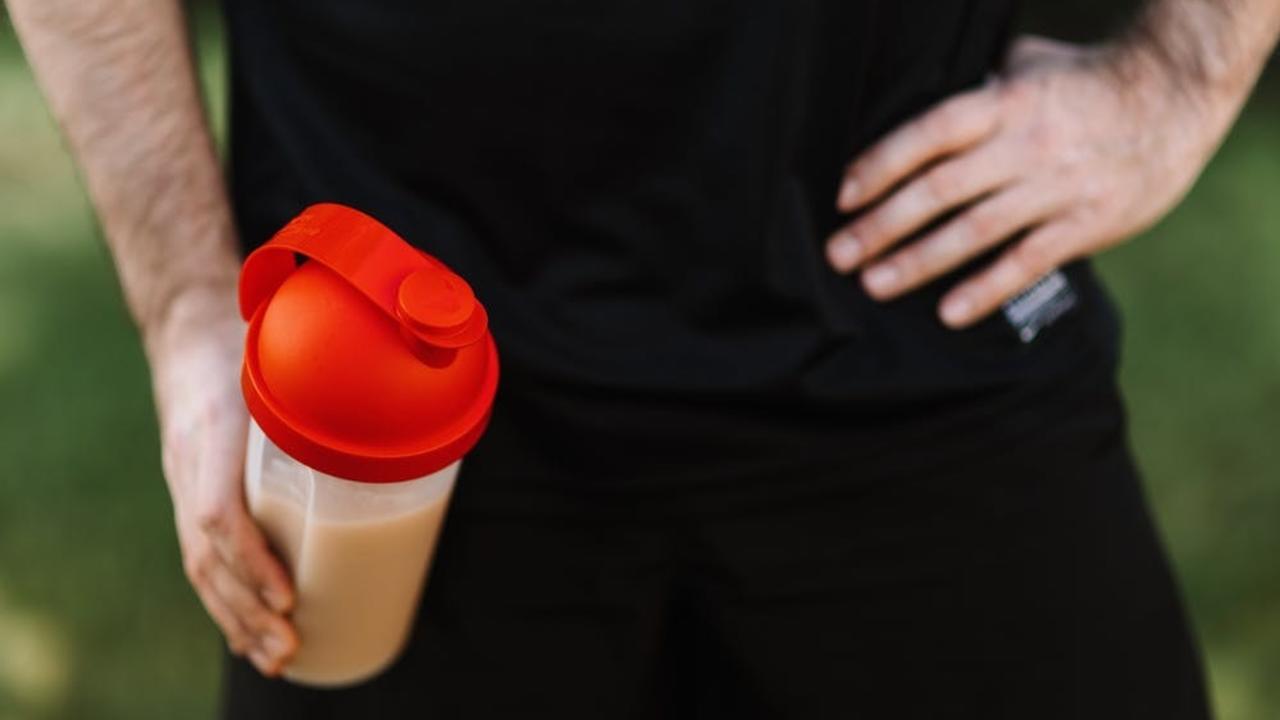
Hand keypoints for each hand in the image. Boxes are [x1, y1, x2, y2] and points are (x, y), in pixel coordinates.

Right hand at [145, 285, 298, 675]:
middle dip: (249, 609)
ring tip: (276, 659)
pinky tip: (247, 635)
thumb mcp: (283, 357)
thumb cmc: (250, 341)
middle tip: (292, 645)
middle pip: (206, 556)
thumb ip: (331, 386)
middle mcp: (190, 463)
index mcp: (215, 429)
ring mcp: (183, 481)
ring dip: (237, 620)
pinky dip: (225, 602)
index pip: (217, 510)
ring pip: (200, 567)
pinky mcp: (188, 493)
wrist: (185, 328)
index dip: (251, 560)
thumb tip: (408, 422)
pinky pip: (199, 559)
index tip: (289, 594)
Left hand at [827, 36, 1225, 327]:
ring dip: (919, 261)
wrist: (1176, 97)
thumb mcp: (1026, 68)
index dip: (882, 164)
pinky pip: (1028, 261)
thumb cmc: (1085, 82)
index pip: (930, 133)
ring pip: (975, 230)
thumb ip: (975, 94)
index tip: (843, 195)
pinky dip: (987, 288)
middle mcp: (1027, 144)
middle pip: (941, 189)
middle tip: (840, 253)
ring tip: (874, 284)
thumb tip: (912, 112)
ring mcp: (1058, 186)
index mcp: (1006, 102)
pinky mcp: (1087, 223)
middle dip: (883, 225)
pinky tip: (949, 312)